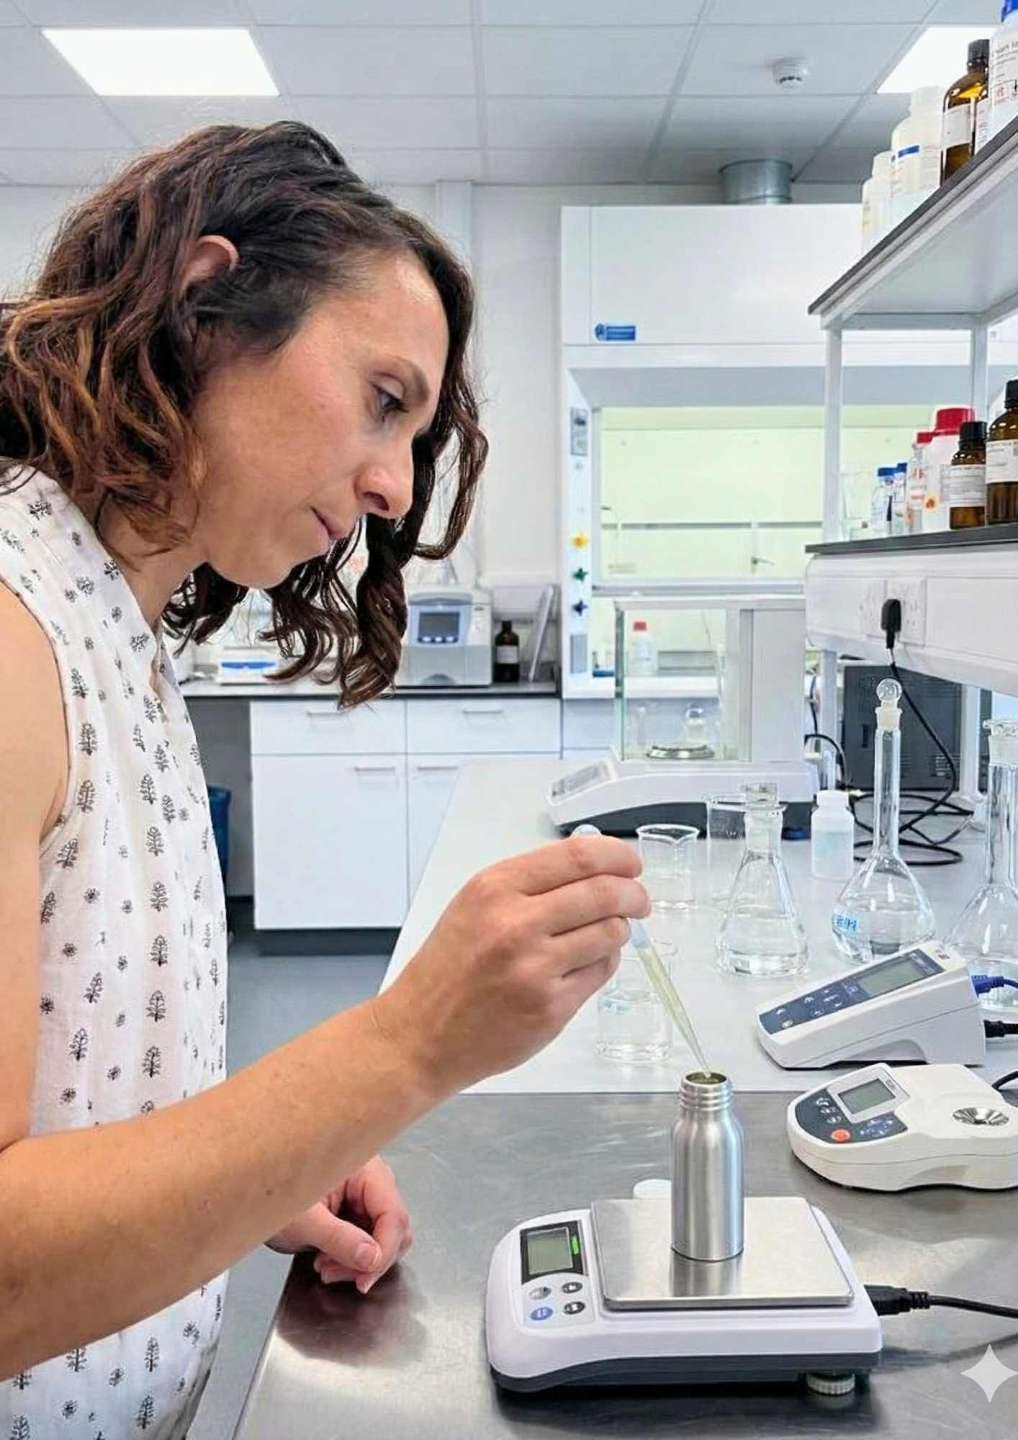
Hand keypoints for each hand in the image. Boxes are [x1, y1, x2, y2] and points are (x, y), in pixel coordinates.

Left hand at [266, 1156, 411, 1292]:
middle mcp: (370, 1181)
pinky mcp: (355, 1213)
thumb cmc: (272, 1194)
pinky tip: (327, 1260)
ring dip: (358, 1262)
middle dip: (369, 1259)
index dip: (384, 1251)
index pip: (393, 1214)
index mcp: (364, 1170)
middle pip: (394, 1229)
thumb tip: (372, 1258)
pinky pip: (367, 1242)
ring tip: (326, 1268)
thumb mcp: (305, 1221)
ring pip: (383, 1240)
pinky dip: (351, 1259)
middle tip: (337, 1274)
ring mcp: (364, 1198)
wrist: (253, 1197)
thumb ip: (340, 1239)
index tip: (365, 1276)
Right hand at [371, 833, 648, 1096]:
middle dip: (633, 893)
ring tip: (610, 932)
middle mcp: (516, 923)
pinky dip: (604, 962)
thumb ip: (529, 885)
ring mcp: (536, 968)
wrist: (419, 1034)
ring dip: (620, 929)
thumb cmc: (447, 969)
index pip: (578, 856)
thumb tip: (595, 870)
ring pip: (611, 933)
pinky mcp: (551, 1007)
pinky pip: (601, 972)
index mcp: (495, 888)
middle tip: (639, 899)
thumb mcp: (474, 906)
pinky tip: (588, 962)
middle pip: (604, 892)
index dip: (617, 856)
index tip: (631, 863)